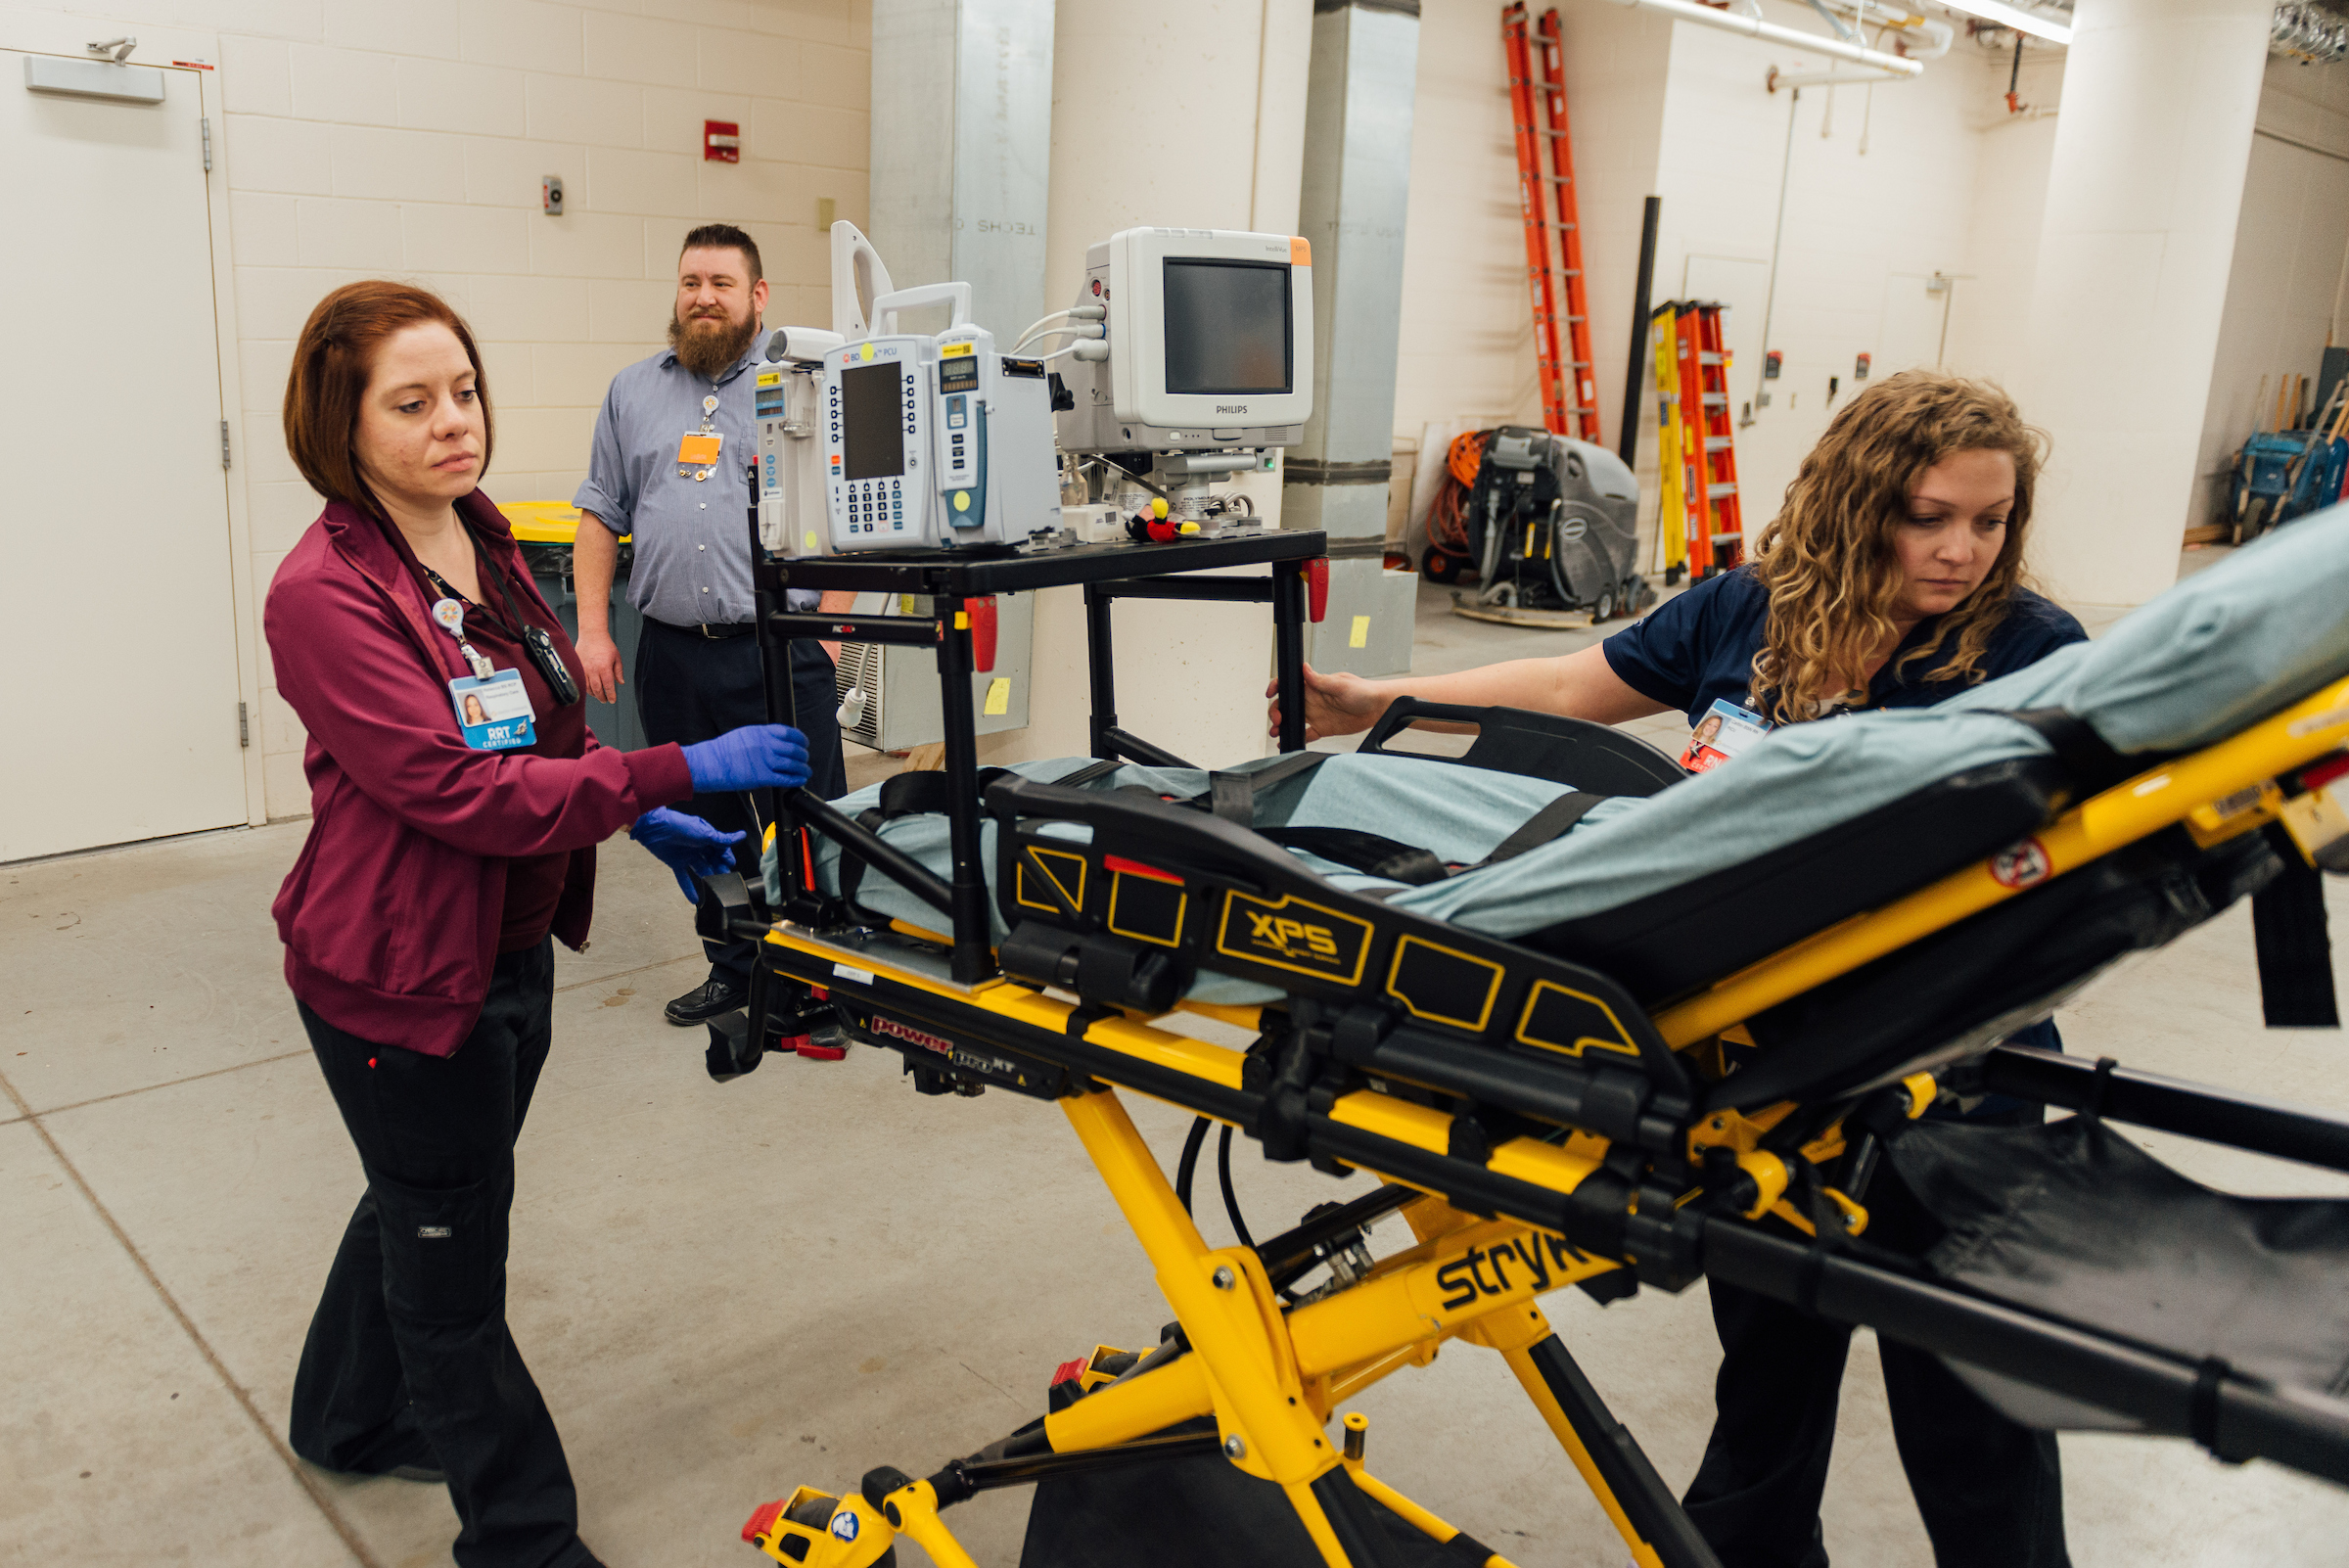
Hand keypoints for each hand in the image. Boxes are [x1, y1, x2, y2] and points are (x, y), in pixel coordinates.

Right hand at [576, 627, 622, 703]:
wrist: (592, 634)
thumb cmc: (604, 644)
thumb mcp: (616, 657)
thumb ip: (618, 671)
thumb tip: (620, 682)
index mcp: (604, 668)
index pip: (608, 686)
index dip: (611, 695)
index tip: (612, 700)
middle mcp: (593, 670)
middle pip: (597, 689)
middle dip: (602, 697)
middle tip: (605, 700)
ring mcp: (584, 669)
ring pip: (588, 687)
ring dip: (594, 694)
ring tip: (598, 695)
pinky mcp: (578, 667)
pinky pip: (581, 681)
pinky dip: (585, 687)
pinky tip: (589, 689)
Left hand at [628, 806, 744, 901]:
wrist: (655, 828)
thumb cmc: (680, 826)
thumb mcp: (705, 833)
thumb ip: (722, 839)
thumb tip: (740, 836)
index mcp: (706, 836)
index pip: (721, 848)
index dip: (726, 856)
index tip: (730, 864)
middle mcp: (698, 846)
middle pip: (712, 860)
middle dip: (719, 868)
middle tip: (725, 877)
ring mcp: (687, 855)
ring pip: (701, 869)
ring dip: (708, 878)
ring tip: (715, 888)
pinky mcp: (675, 863)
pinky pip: (684, 878)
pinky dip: (689, 889)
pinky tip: (695, 899)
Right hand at [682, 724, 811, 792]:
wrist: (708, 763)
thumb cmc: (722, 751)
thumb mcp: (743, 735)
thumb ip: (761, 737)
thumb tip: (776, 742)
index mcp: (760, 732)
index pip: (789, 733)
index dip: (800, 739)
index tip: (804, 743)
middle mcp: (764, 744)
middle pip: (794, 749)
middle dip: (803, 755)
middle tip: (804, 759)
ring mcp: (764, 761)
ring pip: (792, 764)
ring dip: (803, 769)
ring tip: (806, 771)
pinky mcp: (761, 777)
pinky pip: (785, 778)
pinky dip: (796, 779)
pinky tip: (800, 780)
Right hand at [1265, 664, 1386, 741]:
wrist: (1378, 708)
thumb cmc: (1364, 691)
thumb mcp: (1341, 684)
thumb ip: (1320, 680)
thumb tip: (1304, 669)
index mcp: (1314, 686)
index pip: (1290, 684)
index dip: (1277, 687)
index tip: (1270, 693)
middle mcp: (1312, 699)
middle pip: (1287, 704)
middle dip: (1277, 711)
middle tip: (1277, 720)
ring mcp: (1317, 714)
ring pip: (1293, 719)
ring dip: (1283, 725)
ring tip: (1276, 732)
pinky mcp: (1323, 728)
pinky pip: (1306, 734)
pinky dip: (1296, 737)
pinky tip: (1288, 741)